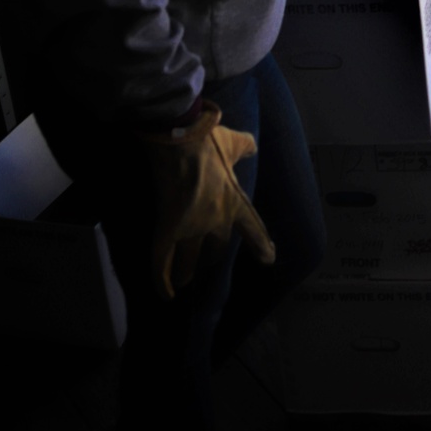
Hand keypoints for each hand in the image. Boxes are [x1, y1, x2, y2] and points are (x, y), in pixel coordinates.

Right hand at [140, 101, 275, 299]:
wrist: (180, 136)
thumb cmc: (208, 137)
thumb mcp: (235, 141)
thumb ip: (245, 146)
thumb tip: (252, 146)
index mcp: (235, 201)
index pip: (253, 228)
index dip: (261, 244)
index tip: (269, 258)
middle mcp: (216, 220)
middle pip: (215, 250)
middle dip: (210, 259)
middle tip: (204, 264)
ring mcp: (191, 227)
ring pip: (189, 261)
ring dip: (186, 273)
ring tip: (183, 281)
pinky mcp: (167, 228)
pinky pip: (162, 262)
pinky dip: (161, 281)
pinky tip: (165, 295)